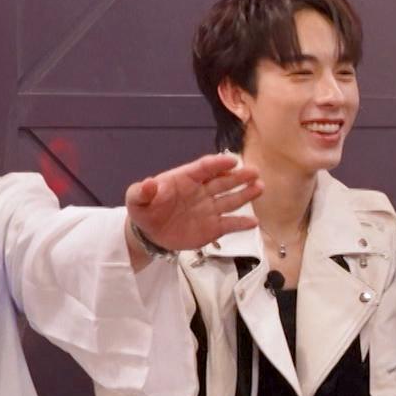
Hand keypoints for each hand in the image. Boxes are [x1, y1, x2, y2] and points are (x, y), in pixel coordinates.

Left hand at [124, 152, 263, 255]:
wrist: (149, 234)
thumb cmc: (145, 210)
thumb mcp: (136, 199)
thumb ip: (142, 191)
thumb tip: (149, 183)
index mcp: (185, 179)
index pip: (204, 168)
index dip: (218, 164)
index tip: (232, 161)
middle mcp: (202, 192)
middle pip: (223, 182)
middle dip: (239, 177)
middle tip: (254, 172)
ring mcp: (209, 210)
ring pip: (231, 200)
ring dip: (245, 194)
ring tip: (259, 187)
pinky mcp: (213, 228)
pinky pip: (230, 224)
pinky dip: (241, 224)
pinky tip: (254, 222)